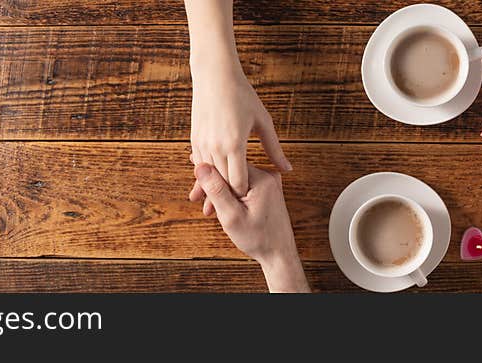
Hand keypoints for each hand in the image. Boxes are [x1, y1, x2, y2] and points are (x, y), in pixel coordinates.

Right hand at [188, 66, 291, 213]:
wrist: (214, 76)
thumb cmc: (242, 95)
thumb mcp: (263, 122)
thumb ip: (274, 149)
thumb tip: (287, 169)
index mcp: (235, 145)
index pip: (238, 182)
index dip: (243, 194)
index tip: (249, 203)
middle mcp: (216, 146)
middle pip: (222, 182)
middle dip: (226, 196)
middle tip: (231, 211)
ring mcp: (202, 143)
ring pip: (208, 175)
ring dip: (212, 188)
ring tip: (213, 204)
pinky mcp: (194, 138)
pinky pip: (199, 163)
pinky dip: (205, 173)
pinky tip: (208, 181)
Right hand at [193, 163, 308, 292]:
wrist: (278, 253)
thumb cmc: (258, 239)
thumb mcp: (232, 216)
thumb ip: (216, 190)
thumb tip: (201, 166)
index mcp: (262, 178)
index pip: (226, 165)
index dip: (207, 178)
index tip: (196, 193)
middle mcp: (267, 175)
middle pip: (230, 171)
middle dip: (212, 186)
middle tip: (196, 199)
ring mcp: (268, 182)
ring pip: (234, 178)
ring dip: (220, 192)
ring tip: (209, 208)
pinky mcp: (266, 188)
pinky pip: (242, 184)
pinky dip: (231, 195)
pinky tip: (222, 207)